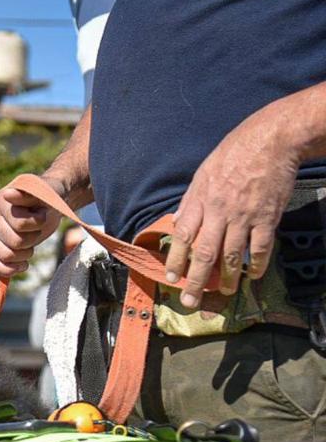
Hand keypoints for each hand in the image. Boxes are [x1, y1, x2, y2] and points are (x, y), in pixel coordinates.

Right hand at [0, 175, 62, 275]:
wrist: (48, 205)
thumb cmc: (48, 197)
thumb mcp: (45, 191)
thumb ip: (28, 193)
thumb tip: (7, 194)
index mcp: (2, 199)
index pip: (19, 224)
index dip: (37, 223)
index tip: (44, 214)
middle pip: (14, 241)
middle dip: (33, 239)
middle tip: (39, 230)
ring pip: (4, 254)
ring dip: (24, 255)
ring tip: (32, 246)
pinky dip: (8, 269)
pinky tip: (23, 265)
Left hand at [165, 114, 298, 307]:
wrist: (271, 140)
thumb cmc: (234, 154)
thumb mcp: (202, 173)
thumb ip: (190, 201)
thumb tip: (176, 222)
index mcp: (201, 201)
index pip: (182, 236)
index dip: (175, 260)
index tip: (170, 278)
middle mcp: (220, 212)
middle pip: (204, 253)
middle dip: (195, 280)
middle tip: (189, 301)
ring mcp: (245, 217)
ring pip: (232, 256)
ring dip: (226, 279)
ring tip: (222, 292)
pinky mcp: (267, 218)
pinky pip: (261, 248)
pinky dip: (256, 265)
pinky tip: (253, 276)